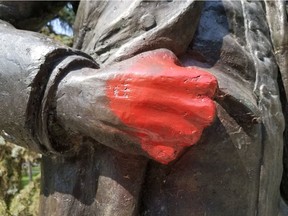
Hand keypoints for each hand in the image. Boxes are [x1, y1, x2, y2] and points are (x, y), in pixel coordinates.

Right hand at [105, 49, 217, 163]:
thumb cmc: (118, 77)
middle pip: (206, 114)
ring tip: (179, 124)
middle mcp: (158, 102)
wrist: (85, 99)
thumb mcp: (145, 58)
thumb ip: (173, 64)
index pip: (208, 85)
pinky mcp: (140, 145)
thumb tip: (194, 76)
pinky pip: (171, 153)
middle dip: (203, 110)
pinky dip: (173, 147)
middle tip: (192, 108)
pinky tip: (166, 139)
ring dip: (190, 129)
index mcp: (162, 78)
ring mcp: (149, 126)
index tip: (198, 89)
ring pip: (192, 136)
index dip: (206, 87)